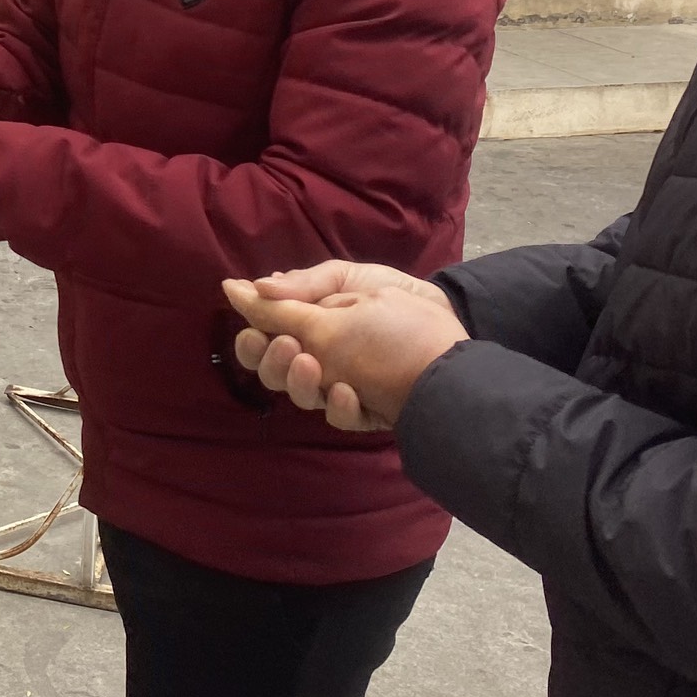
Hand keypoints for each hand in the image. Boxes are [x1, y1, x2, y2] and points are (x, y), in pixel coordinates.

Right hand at [221, 266, 468, 431]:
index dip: (252, 340)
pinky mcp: (365, 412)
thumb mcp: (350, 280)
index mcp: (308, 326)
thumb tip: (244, 286)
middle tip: (285, 347)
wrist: (452, 331)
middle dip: (270, 361)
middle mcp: (318, 360)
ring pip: (302, 396)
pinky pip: (341, 416)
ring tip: (310, 364)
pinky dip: (341, 404)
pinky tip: (349, 392)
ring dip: (299, 381)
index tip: (253, 331)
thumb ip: (302, 286)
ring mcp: (340, 387)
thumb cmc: (398, 303)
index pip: (265, 338)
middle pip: (274, 372)